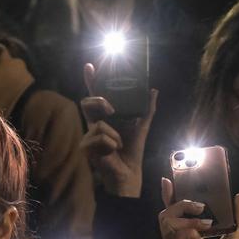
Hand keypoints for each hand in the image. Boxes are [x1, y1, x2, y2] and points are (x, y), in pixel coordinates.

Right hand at [79, 63, 155, 197]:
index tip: (90, 66)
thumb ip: (147, 108)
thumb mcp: (142, 126)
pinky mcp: (85, 147)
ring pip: (99, 124)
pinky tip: (111, 152)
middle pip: (87, 102)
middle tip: (112, 110)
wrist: (130, 172)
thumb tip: (153, 90)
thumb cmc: (132, 150)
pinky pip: (100, 137)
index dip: (91, 81)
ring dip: (115, 135)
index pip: (94, 95)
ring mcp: (87, 134)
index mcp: (104, 116)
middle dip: (99, 102)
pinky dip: (111, 144)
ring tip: (118, 145)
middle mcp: (93, 123)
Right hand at [160, 178, 238, 238]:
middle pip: (165, 215)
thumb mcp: (233, 237)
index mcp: (186, 237)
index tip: (168, 180)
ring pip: (166, 224)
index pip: (173, 213)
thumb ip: (235, 217)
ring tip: (206, 223)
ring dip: (187, 219)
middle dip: (181, 205)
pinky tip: (201, 236)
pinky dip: (186, 232)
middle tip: (201, 206)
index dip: (169, 196)